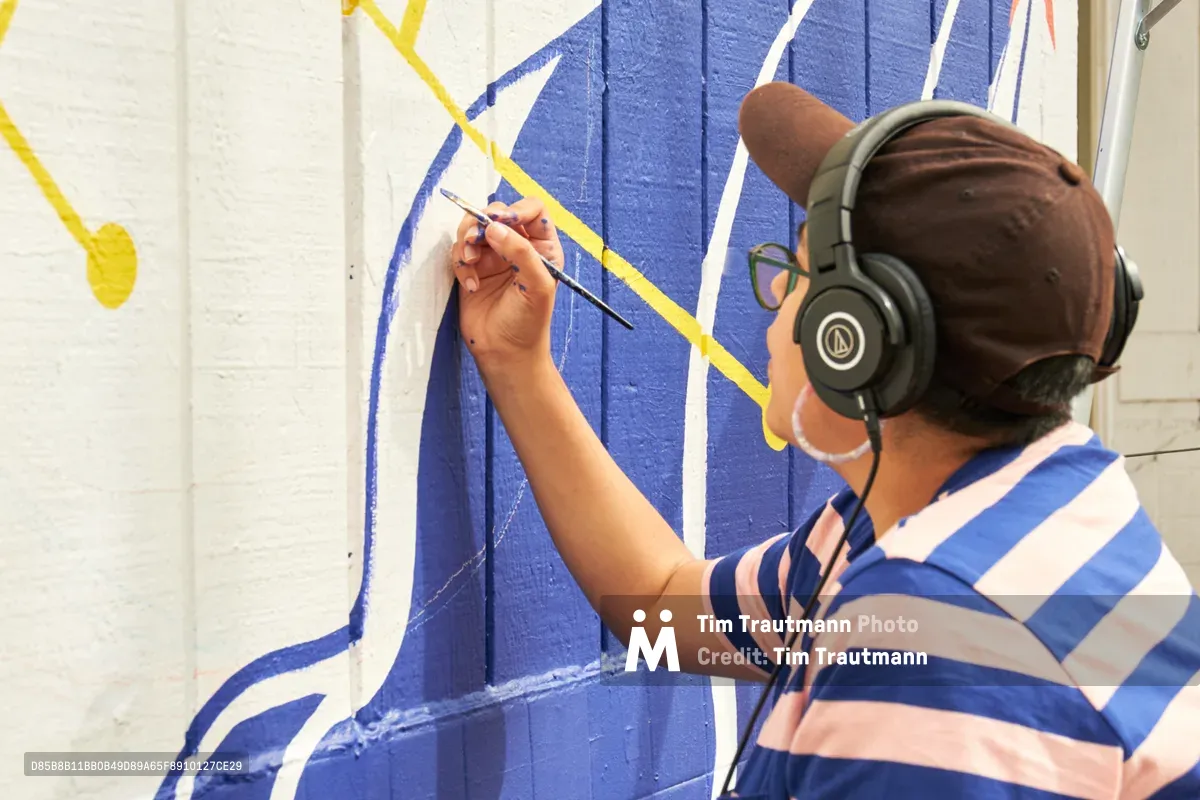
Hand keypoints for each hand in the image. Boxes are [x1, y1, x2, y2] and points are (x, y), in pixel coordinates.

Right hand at [451, 196, 562, 371]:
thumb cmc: (529, 322)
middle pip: (497, 213)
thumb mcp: (536, 285)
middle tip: (474, 240)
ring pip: (473, 228)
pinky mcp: (472, 270)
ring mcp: (493, 257)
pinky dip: (461, 264)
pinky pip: (459, 251)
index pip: (532, 210)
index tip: (501, 223)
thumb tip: (494, 226)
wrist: (505, 353)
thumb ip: (520, 251)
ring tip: (470, 263)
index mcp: (542, 247)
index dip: (516, 210)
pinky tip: (471, 286)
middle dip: (482, 222)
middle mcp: (518, 247)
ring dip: (467, 242)